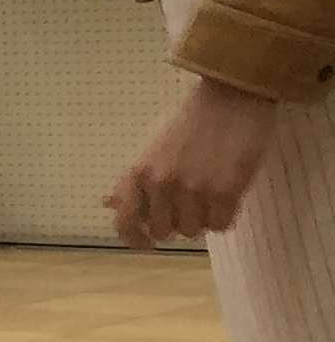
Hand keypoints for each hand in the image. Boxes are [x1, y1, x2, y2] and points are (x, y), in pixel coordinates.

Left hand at [110, 77, 279, 246]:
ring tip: (211, 194)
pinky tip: (228, 196)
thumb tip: (109, 205)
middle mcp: (161, 184)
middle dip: (178, 222)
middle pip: (165, 232)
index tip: (147, 243)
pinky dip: (225, 216)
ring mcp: (193, 189)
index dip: (135, 238)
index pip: (124, 222)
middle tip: (192, 202)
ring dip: (203, 218)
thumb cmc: (191, 122)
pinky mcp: (225, 191)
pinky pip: (221, 225)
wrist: (231, 98)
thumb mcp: (152, 148)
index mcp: (139, 173)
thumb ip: (133, 180)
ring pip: (194, 231)